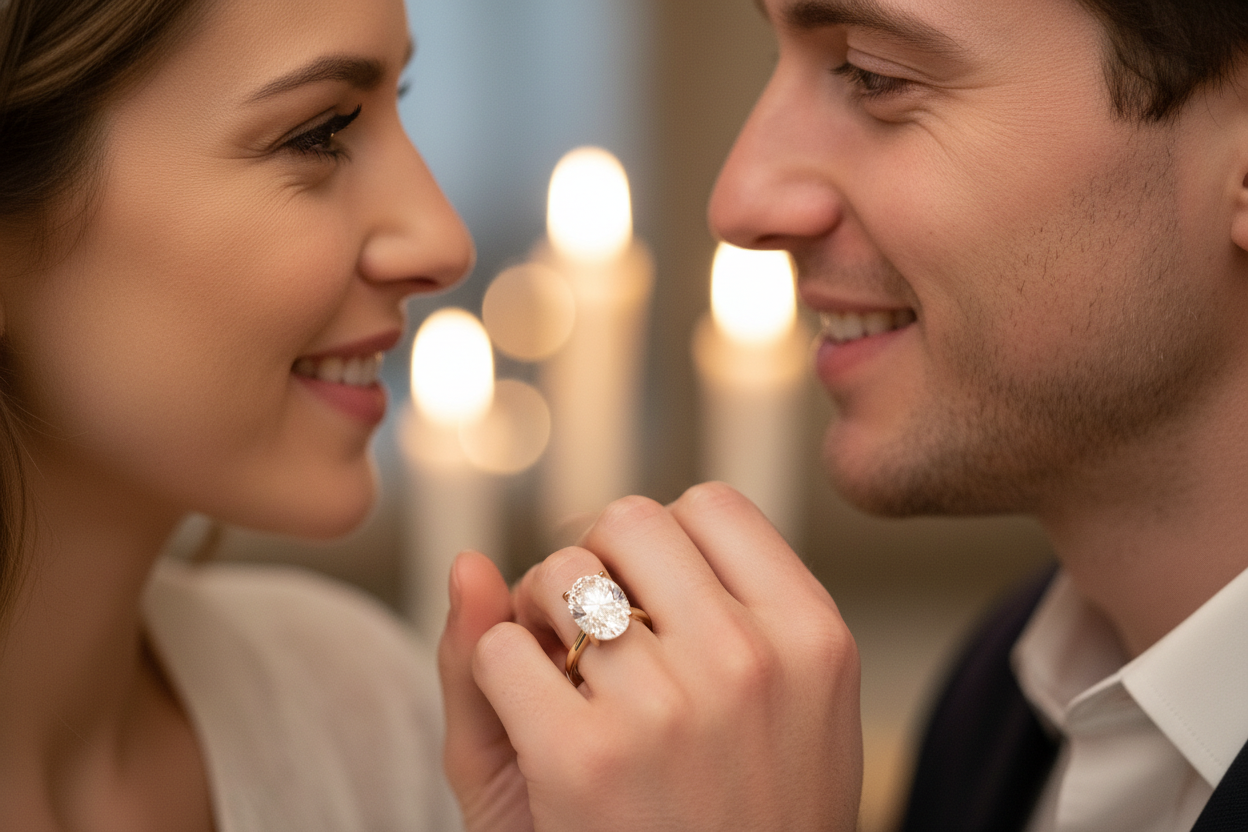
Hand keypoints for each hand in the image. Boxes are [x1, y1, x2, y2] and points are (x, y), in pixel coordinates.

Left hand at [444, 482, 861, 830]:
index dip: (665, 548)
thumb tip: (466, 561)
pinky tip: (536, 724)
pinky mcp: (584, 758)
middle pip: (629, 519)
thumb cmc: (725, 819)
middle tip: (600, 639)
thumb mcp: (747, 710)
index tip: (656, 603)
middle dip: (597, 563)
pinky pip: (499, 648)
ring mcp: (667, 708)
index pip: (713, 506)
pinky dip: (499, 674)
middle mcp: (751, 659)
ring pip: (558, 573)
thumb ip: (637, 604)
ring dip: (541, 615)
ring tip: (567, 681)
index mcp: (813, 637)